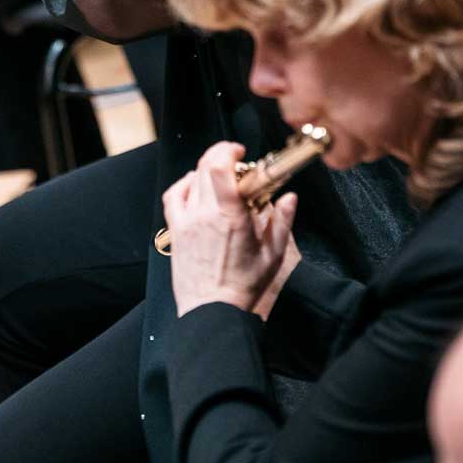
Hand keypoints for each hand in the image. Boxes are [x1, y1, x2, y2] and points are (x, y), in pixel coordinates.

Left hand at [163, 142, 299, 318]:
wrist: (212, 311)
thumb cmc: (242, 286)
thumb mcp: (273, 255)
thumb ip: (282, 222)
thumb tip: (290, 198)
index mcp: (230, 216)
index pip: (219, 168)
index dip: (227, 150)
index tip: (239, 152)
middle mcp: (204, 214)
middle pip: (205, 167)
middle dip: (220, 156)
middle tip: (235, 162)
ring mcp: (186, 222)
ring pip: (190, 180)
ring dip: (205, 170)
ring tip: (220, 177)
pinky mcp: (176, 231)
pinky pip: (173, 197)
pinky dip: (183, 185)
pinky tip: (195, 187)